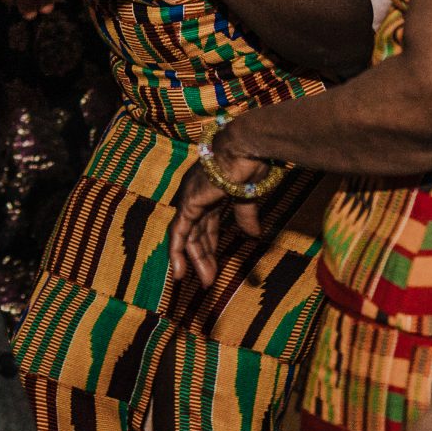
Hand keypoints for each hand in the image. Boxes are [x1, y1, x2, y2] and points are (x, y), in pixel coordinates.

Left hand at [168, 141, 267, 284]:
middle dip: (204, 256)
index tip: (216, 265)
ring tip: (205, 281)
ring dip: (195, 260)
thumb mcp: (249, 195)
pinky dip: (177, 253)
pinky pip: (178, 233)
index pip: (207, 224)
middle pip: (198, 232)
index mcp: (210, 191)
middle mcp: (197, 195)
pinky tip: (180, 272)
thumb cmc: (250, 163)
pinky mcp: (188, 204)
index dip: (210, 245)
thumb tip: (254, 235)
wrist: (245, 149)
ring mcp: (190, 198)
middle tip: (210, 279)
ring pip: (188, 236)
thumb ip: (246, 215)